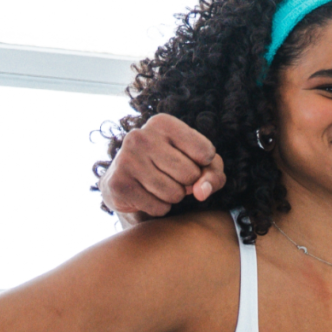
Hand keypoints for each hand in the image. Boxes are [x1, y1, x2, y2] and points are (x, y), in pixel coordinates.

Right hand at [102, 113, 224, 215]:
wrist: (129, 186)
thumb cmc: (174, 168)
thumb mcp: (202, 164)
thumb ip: (213, 175)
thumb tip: (201, 192)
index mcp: (162, 123)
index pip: (206, 152)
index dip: (204, 165)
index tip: (188, 160)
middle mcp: (140, 136)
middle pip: (190, 174)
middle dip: (188, 183)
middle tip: (172, 177)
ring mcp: (125, 159)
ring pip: (175, 193)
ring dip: (174, 197)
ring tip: (160, 186)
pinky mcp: (117, 184)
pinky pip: (159, 207)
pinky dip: (160, 208)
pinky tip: (147, 196)